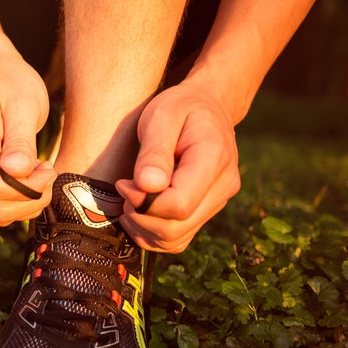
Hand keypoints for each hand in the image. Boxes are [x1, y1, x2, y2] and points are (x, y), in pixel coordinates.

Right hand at [0, 54, 56, 224]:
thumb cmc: (11, 83)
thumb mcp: (24, 104)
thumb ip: (20, 140)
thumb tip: (18, 171)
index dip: (26, 189)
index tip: (46, 168)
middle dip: (29, 200)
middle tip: (48, 172)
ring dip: (26, 202)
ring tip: (42, 173)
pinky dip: (20, 199)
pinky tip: (32, 176)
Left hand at [114, 83, 240, 252]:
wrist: (207, 107)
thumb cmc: (180, 108)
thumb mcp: (161, 117)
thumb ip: (154, 153)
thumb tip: (147, 187)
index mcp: (213, 159)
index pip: (178, 205)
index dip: (143, 203)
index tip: (124, 183)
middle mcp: (223, 186)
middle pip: (175, 228)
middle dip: (139, 217)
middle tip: (125, 191)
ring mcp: (218, 201)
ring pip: (175, 240)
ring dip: (142, 228)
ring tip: (130, 200)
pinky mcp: (207, 211)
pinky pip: (177, 239)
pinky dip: (151, 234)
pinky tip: (139, 211)